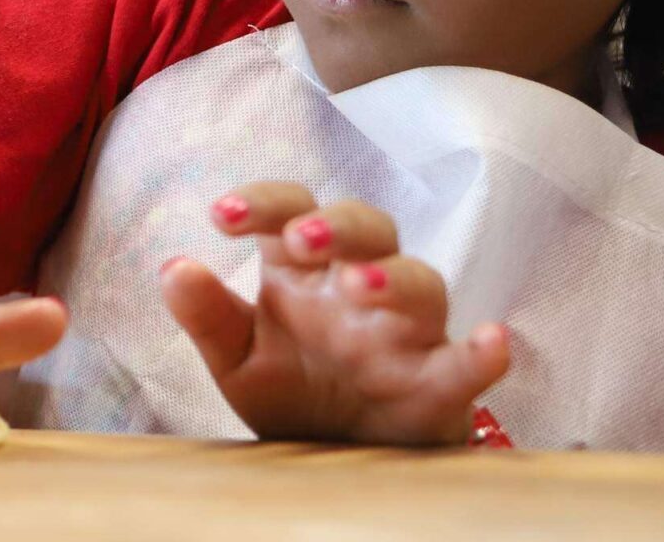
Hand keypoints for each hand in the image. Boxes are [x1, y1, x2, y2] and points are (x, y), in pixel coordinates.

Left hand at [160, 182, 510, 445]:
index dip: (262, 203)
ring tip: (358, 286)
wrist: (334, 461)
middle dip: (334, 226)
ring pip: (420, 281)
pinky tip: (492, 341)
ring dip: (391, 278)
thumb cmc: (291, 391)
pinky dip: (484, 352)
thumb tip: (172, 269)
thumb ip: (207, 316)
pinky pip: (469, 362)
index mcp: (303, 271)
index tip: (219, 216)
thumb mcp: (236, 358)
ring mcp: (406, 331)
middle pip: (366, 227)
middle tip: (298, 240)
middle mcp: (358, 285)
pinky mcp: (441, 383)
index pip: (290, 211)